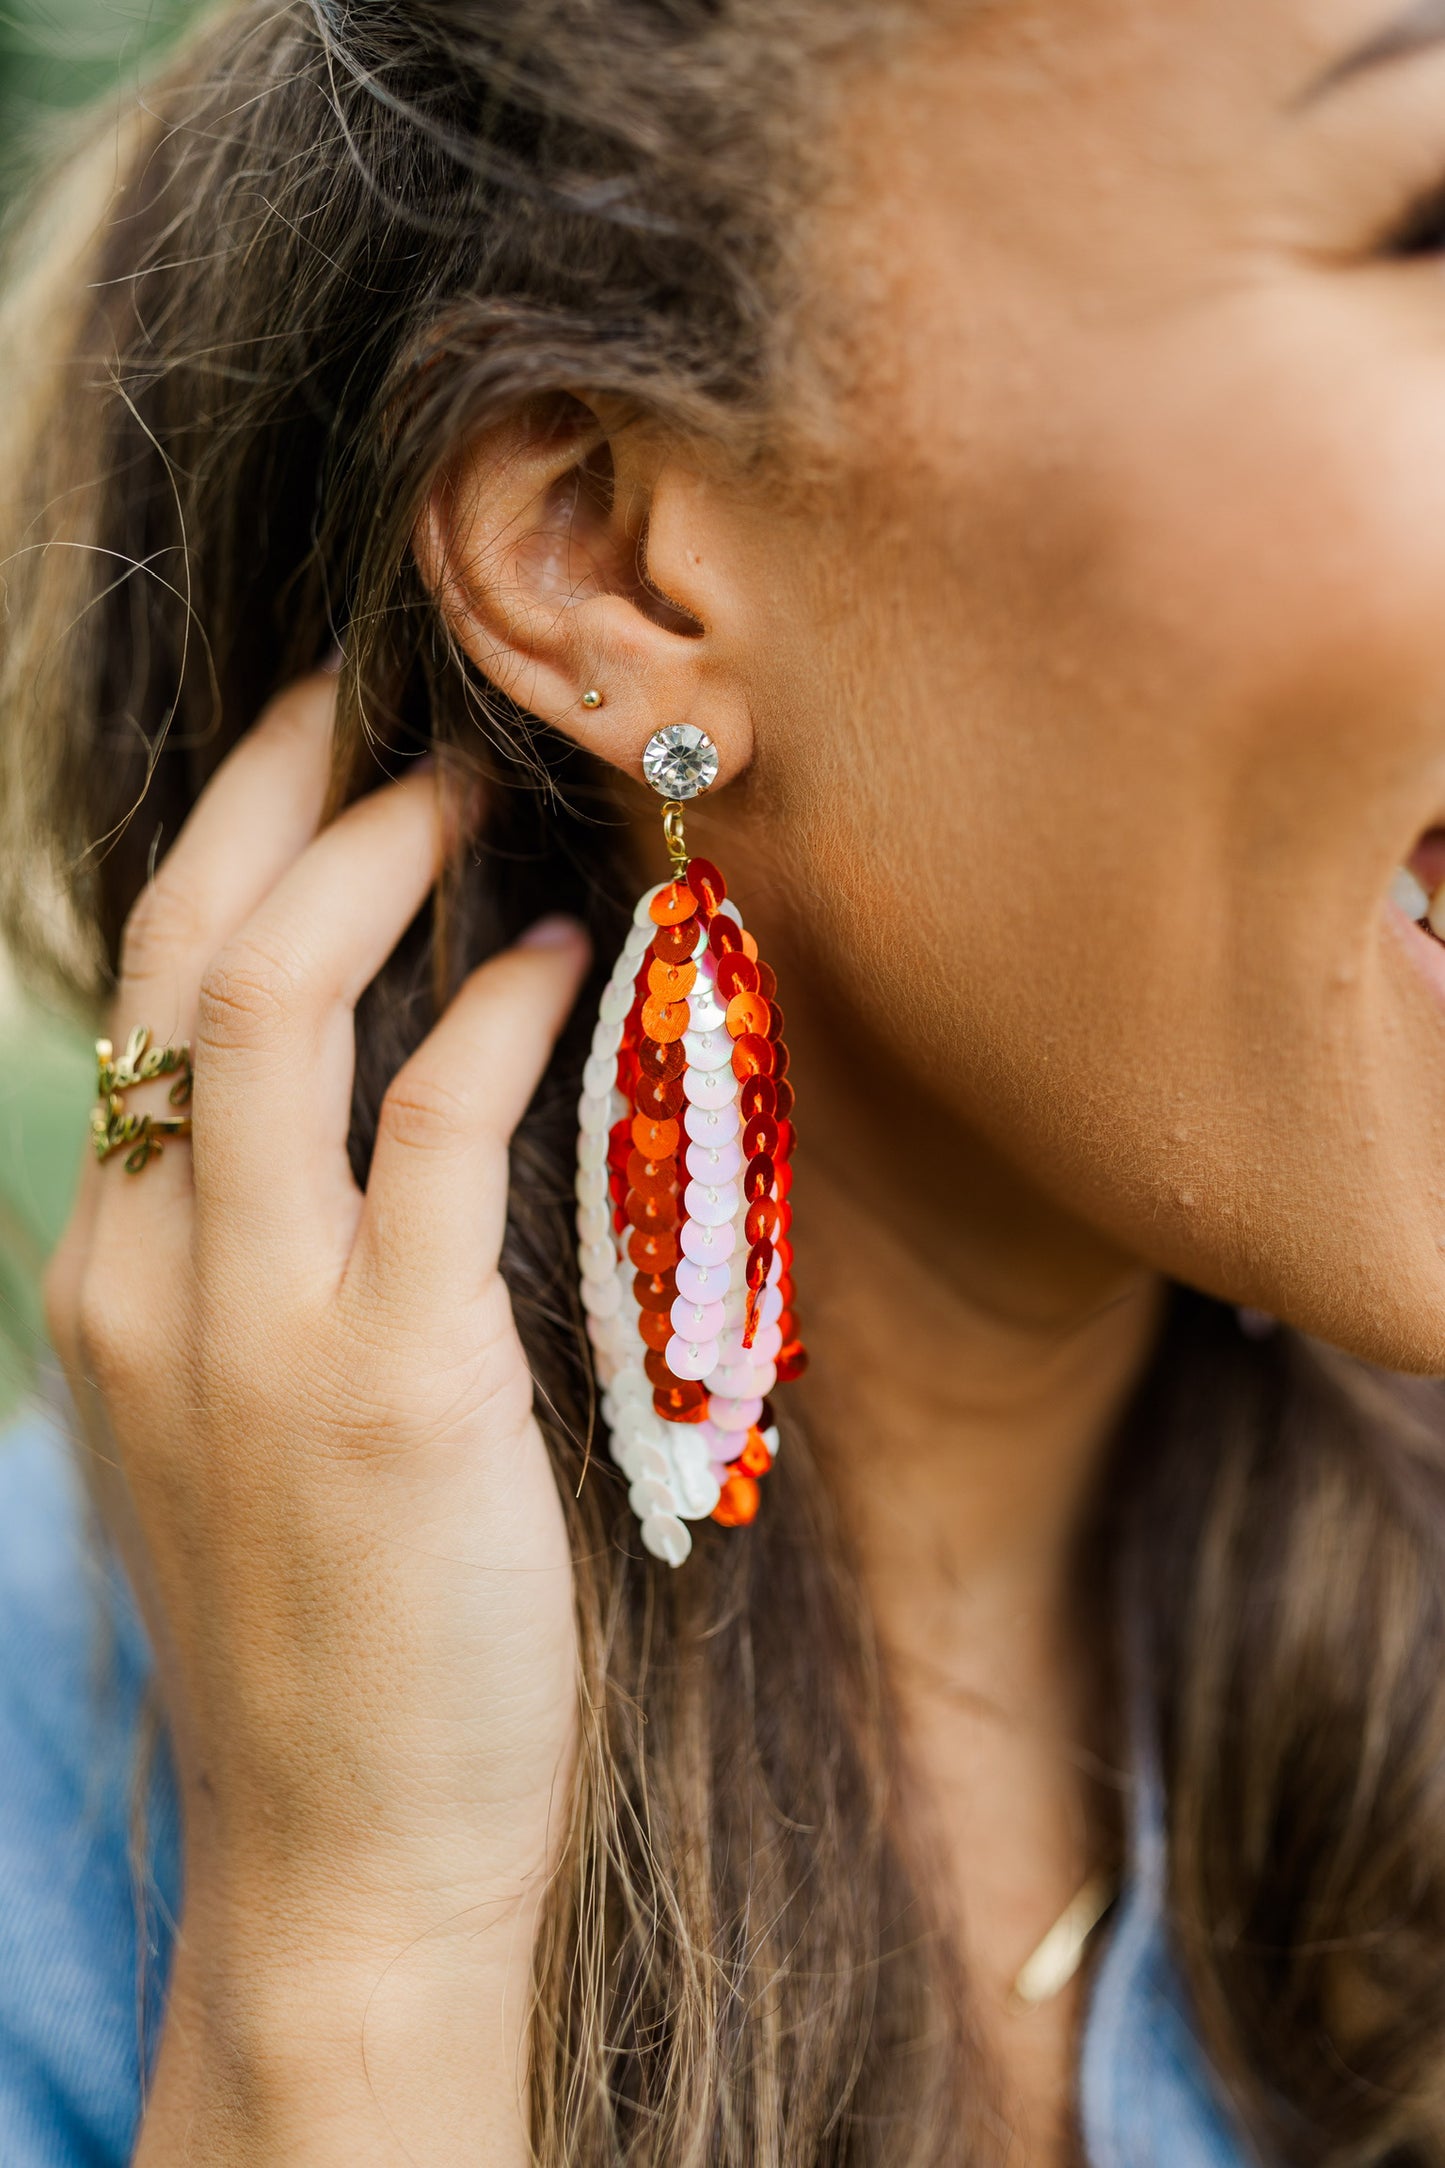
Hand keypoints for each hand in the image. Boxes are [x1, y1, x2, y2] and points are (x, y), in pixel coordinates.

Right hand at [44, 674, 590, 2158]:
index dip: (227, 860)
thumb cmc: (324, 1643)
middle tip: (359, 705)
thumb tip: (359, 1127)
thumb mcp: (238, 1435)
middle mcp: (152, 1274)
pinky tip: (561, 956)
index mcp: (111, 1282)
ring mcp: (258, 1322)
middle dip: (266, 796)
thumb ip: (262, 1276)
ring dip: (374, 855)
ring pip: (276, 999)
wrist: (343, 1858)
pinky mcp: (395, 1378)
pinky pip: (432, 1123)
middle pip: (184, 958)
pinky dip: (496, 1009)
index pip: (145, 1007)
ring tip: (465, 786)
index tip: (306, 774)